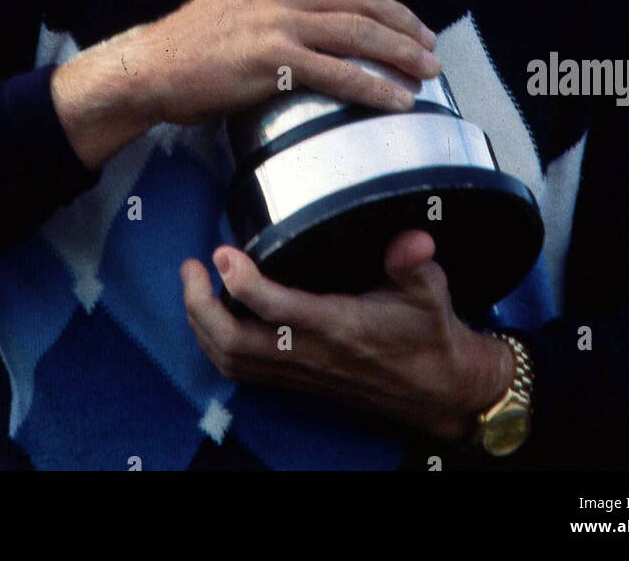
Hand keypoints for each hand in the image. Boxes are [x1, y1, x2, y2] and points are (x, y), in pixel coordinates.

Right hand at [52, 0, 440, 166]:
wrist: (152, 66)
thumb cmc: (193, 47)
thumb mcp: (240, 5)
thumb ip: (280, 5)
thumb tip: (321, 23)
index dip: (385, 4)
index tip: (408, 24)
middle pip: (361, 2)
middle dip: (404, 26)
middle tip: (431, 48)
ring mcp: (276, 20)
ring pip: (357, 32)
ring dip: (400, 53)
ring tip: (428, 71)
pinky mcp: (272, 57)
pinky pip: (337, 72)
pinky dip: (373, 86)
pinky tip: (396, 99)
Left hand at [180, 230, 513, 441]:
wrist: (438, 389)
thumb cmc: (429, 333)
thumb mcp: (430, 291)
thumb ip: (413, 262)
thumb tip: (412, 239)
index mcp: (339, 326)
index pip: (276, 309)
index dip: (241, 281)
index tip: (222, 251)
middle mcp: (311, 353)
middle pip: (234, 342)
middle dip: (199, 305)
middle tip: (190, 266)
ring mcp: (300, 371)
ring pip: (231, 360)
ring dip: (201, 325)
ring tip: (193, 285)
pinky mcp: (296, 380)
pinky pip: (241, 371)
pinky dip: (216, 345)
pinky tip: (213, 315)